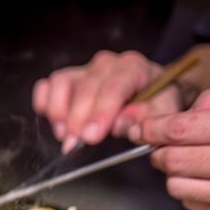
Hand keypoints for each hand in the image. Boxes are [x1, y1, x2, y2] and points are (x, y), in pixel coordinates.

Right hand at [31, 50, 183, 151]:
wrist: (151, 90)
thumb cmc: (156, 101)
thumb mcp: (164, 110)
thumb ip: (147, 116)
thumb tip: (122, 124)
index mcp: (134, 68)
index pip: (113, 87)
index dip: (100, 112)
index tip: (91, 136)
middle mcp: (106, 64)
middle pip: (85, 87)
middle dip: (77, 119)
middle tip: (74, 144)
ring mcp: (84, 69)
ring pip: (61, 83)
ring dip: (59, 112)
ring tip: (65, 135)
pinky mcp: (67, 78)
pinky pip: (47, 85)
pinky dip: (45, 102)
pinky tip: (53, 121)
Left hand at [131, 88, 209, 209]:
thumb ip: (208, 105)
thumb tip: (168, 123)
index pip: (183, 130)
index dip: (154, 130)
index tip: (142, 130)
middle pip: (176, 161)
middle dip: (159, 153)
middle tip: (159, 148)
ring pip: (179, 187)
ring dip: (174, 175)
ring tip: (186, 164)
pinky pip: (195, 204)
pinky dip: (191, 192)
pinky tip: (206, 179)